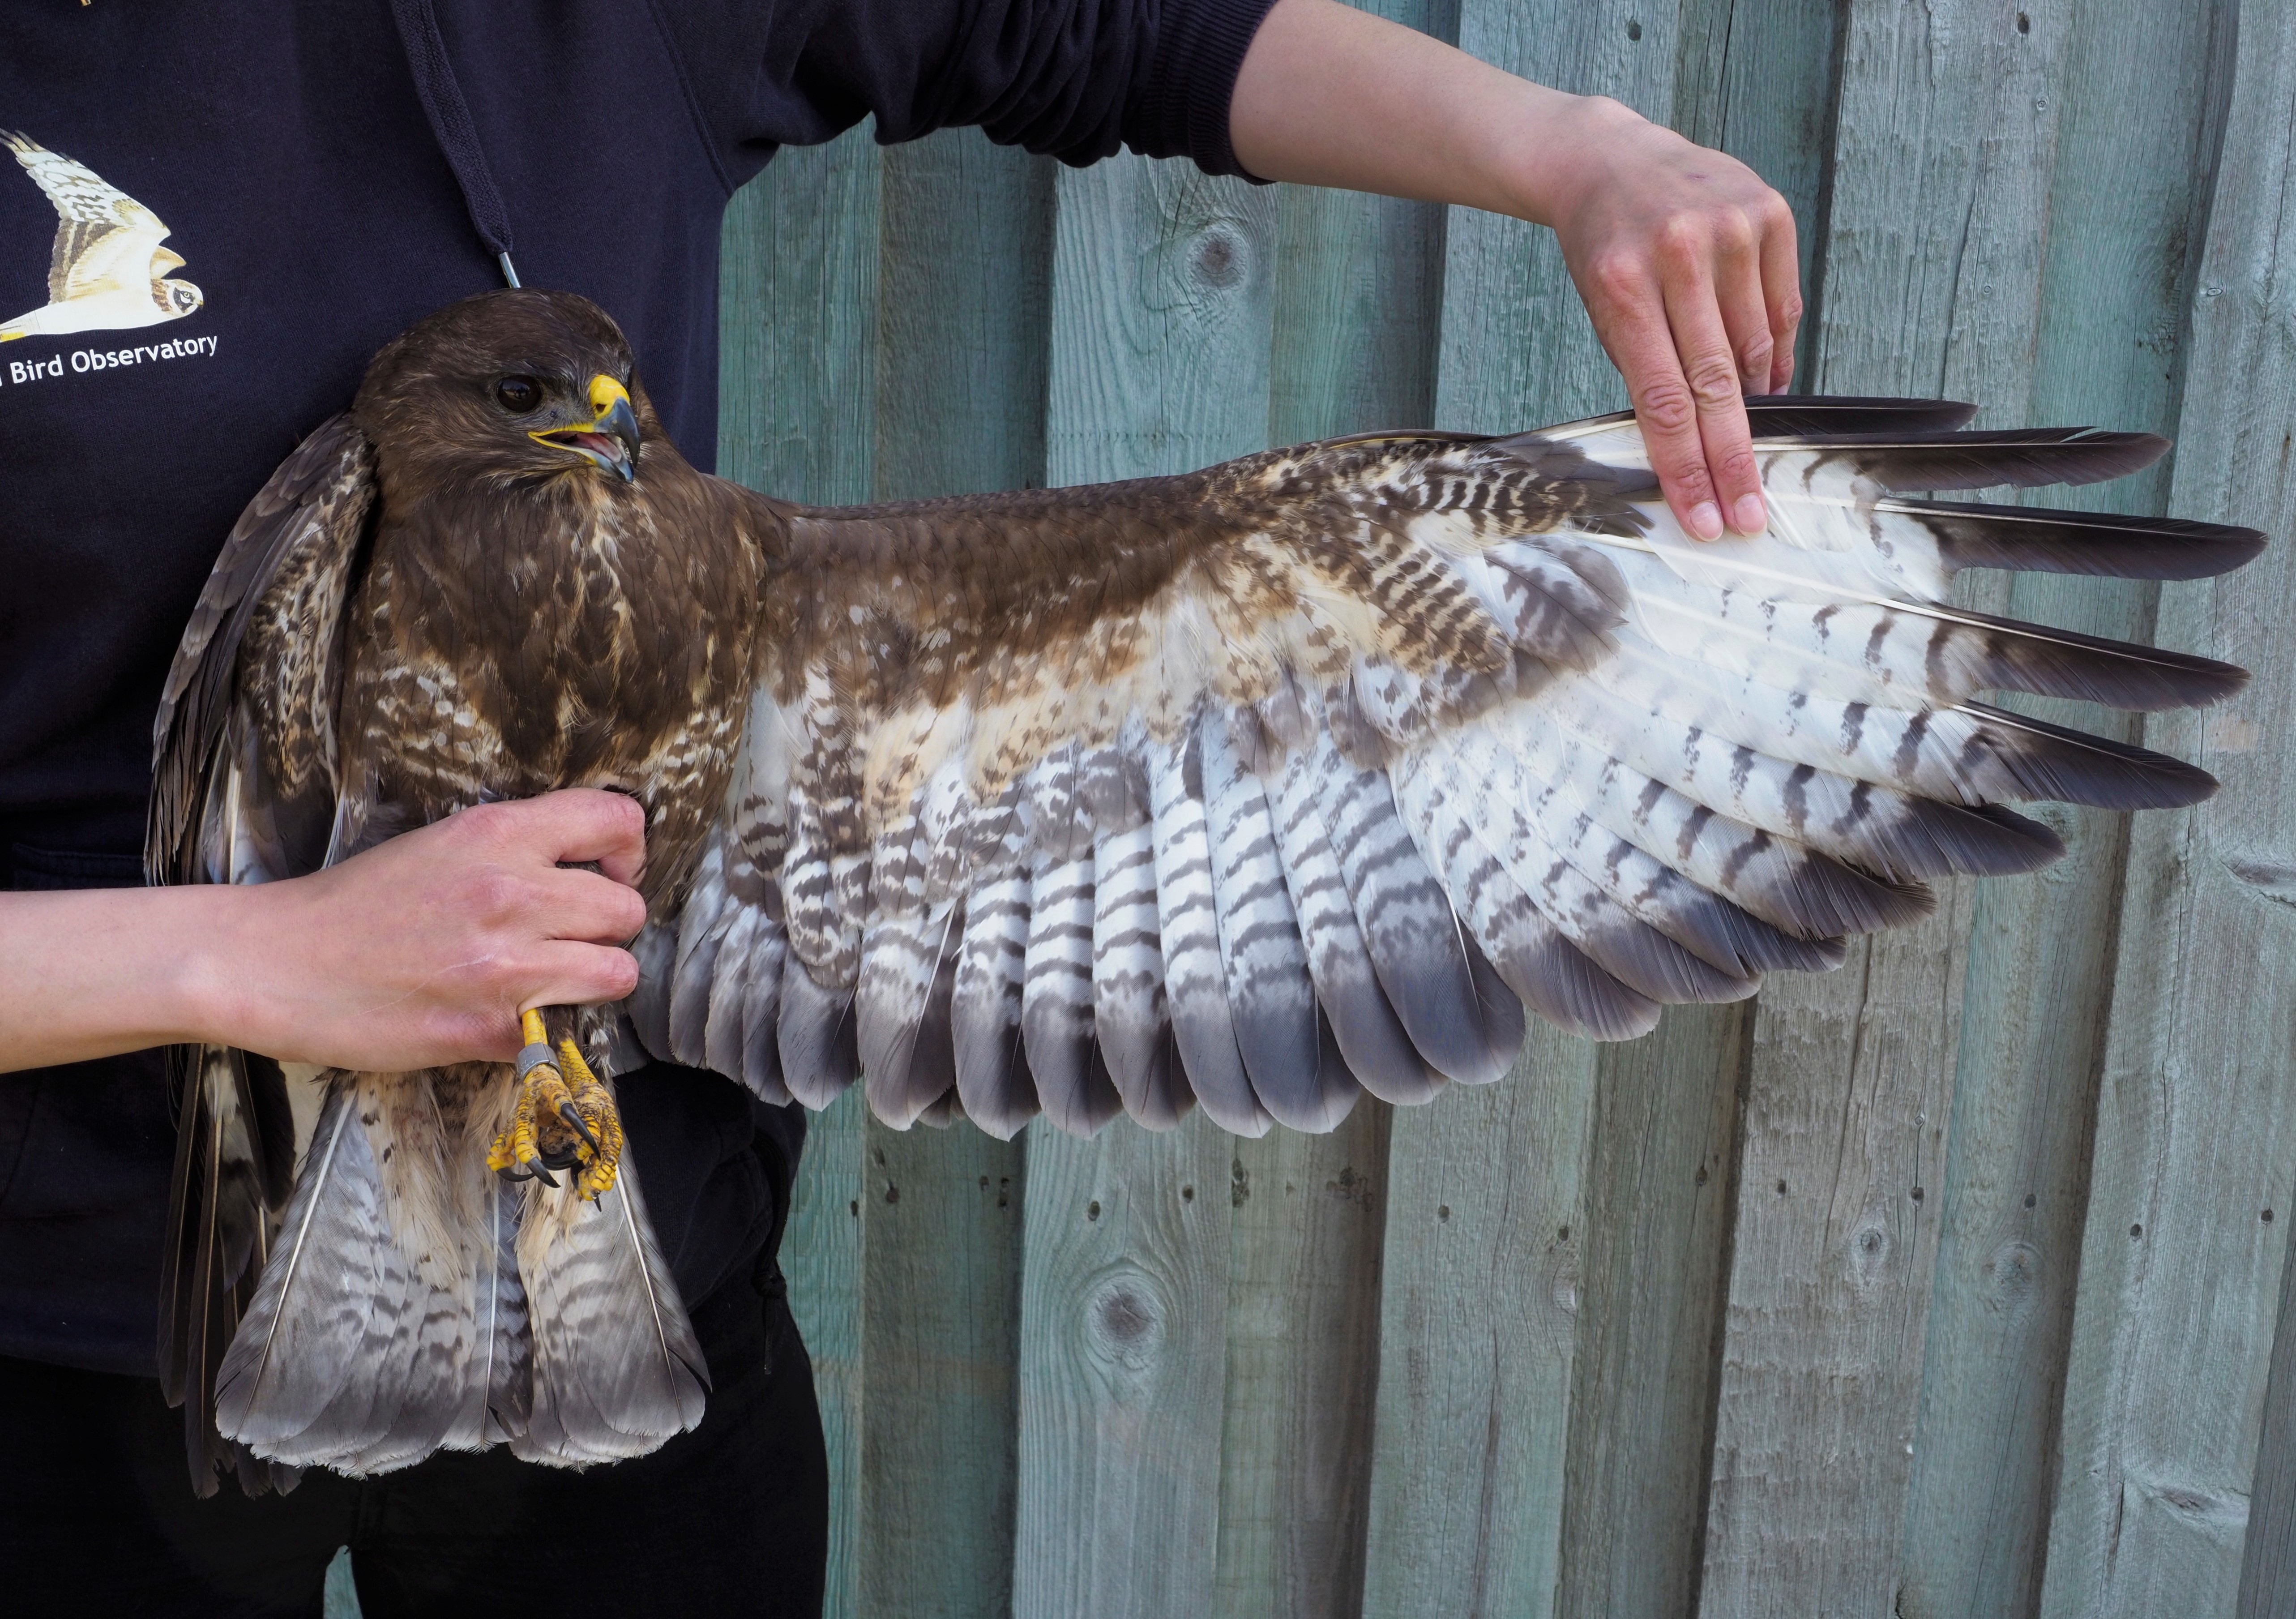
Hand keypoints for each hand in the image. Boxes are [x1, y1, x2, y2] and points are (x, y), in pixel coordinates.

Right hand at [193, 788, 648, 1070]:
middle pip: (627, 909)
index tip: (607, 871)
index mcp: (499, 834)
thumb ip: (515, 849)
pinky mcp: (492, 1030)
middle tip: (571, 936)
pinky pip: (566, 1029)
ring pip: (618, 971)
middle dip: (609, 925)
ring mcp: (507, 966)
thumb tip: (582, 865)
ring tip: (555, 979)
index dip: (626, 851)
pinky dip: (549, 1029)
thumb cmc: (355, 905)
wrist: (277, 964)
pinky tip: (510, 1017)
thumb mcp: (441, 844)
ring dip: (596, 977)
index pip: (617, 821)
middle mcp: (513, 893)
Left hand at [1228, 0, 1802, 539]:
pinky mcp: (1769, 212)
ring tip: (1745, 429)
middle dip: (1732, 462)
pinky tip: (1761, 370)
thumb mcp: (1603, 310)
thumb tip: (1695, 449)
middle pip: (1716, 386)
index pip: (1663, 401)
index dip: (1687, 467)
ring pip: (1755, 349)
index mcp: (1622, 286)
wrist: (1612, 159)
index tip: (1707, 520)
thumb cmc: (1604, 251)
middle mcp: (1678, 253)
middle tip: (1749, 518)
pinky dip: (1772, 349)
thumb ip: (1647, 370)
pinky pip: (1780, 309)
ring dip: (1752, 402)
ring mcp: (1730, 228)